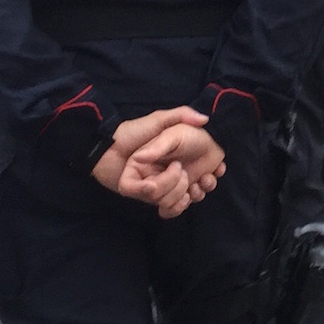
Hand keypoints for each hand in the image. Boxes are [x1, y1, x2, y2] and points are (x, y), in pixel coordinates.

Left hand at [91, 107, 208, 213]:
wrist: (106, 148)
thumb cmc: (133, 132)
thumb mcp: (159, 120)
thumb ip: (181, 115)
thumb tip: (205, 119)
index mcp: (176, 157)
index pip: (201, 171)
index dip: (212, 175)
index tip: (217, 172)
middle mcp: (170, 173)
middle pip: (195, 188)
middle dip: (200, 187)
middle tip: (201, 181)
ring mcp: (159, 186)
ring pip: (182, 199)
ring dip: (188, 196)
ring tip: (190, 190)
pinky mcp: (147, 198)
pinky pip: (166, 209)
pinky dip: (174, 208)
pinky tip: (180, 201)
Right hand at [126, 124, 228, 218]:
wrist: (213, 138)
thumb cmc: (189, 134)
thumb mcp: (171, 136)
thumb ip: (156, 147)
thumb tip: (137, 158)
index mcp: (142, 166)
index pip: (128, 187)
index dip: (139, 189)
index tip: (152, 186)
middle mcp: (152, 179)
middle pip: (154, 199)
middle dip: (173, 186)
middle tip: (183, 170)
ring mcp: (169, 187)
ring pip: (169, 206)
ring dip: (186, 194)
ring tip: (198, 179)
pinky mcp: (185, 191)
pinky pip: (184, 205)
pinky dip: (198, 194)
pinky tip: (205, 179)